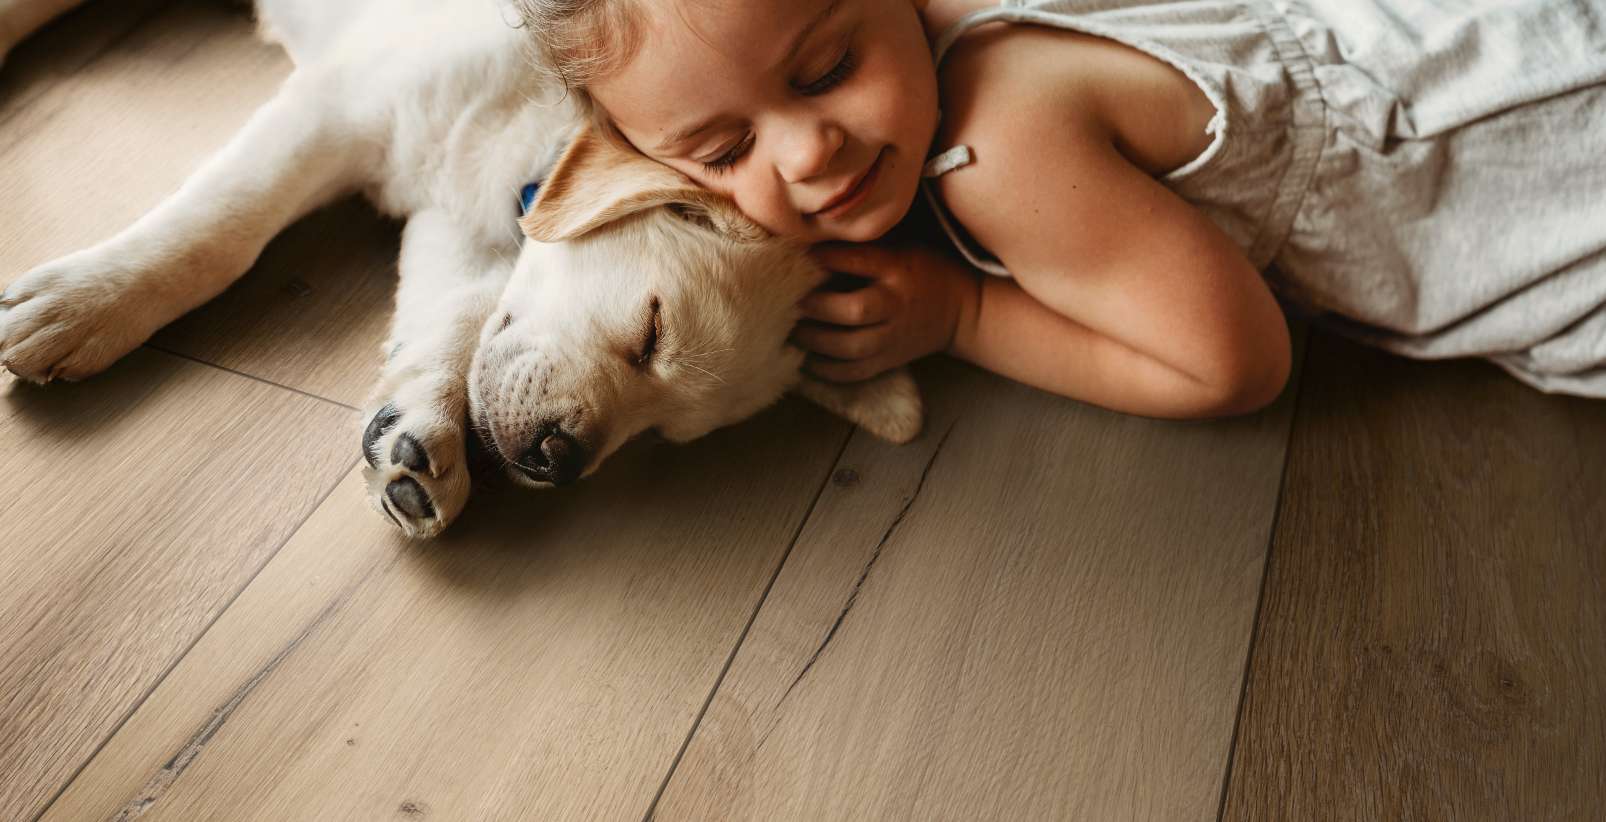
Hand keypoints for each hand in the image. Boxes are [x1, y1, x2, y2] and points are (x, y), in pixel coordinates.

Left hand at [793, 242, 979, 382]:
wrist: (961, 312)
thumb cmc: (923, 271)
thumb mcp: (903, 249)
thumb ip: (865, 248)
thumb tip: (812, 240)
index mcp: (899, 270)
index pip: (859, 261)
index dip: (826, 258)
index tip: (800, 254)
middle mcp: (896, 305)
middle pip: (854, 310)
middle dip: (817, 307)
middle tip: (789, 301)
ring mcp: (893, 338)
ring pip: (850, 347)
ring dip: (815, 341)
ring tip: (791, 330)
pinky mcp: (889, 361)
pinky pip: (854, 372)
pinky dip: (827, 370)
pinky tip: (805, 360)